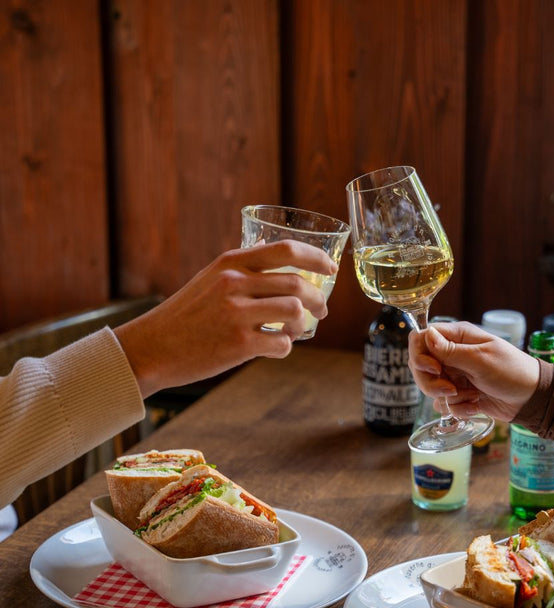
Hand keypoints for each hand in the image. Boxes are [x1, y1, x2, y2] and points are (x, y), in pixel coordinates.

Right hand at [114, 240, 337, 396]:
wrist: (153, 347)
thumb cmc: (185, 313)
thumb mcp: (210, 277)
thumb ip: (241, 264)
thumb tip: (269, 245)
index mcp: (231, 263)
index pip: (286, 250)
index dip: (316, 258)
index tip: (332, 268)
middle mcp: (235, 284)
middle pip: (298, 284)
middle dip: (319, 299)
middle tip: (322, 310)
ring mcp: (237, 314)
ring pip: (295, 313)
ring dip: (304, 324)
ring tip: (297, 331)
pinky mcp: (239, 345)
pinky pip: (282, 343)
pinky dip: (285, 347)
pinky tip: (275, 347)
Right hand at [408, 322, 539, 421]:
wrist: (531, 399)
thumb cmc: (512, 372)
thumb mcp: (480, 360)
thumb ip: (450, 350)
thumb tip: (425, 334)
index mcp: (457, 337)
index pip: (421, 338)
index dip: (420, 355)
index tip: (434, 369)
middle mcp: (452, 354)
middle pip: (420, 366)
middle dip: (431, 383)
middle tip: (451, 390)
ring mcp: (455, 375)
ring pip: (430, 387)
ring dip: (448, 398)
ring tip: (471, 397)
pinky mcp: (460, 394)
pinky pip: (444, 403)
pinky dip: (458, 408)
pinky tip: (475, 406)